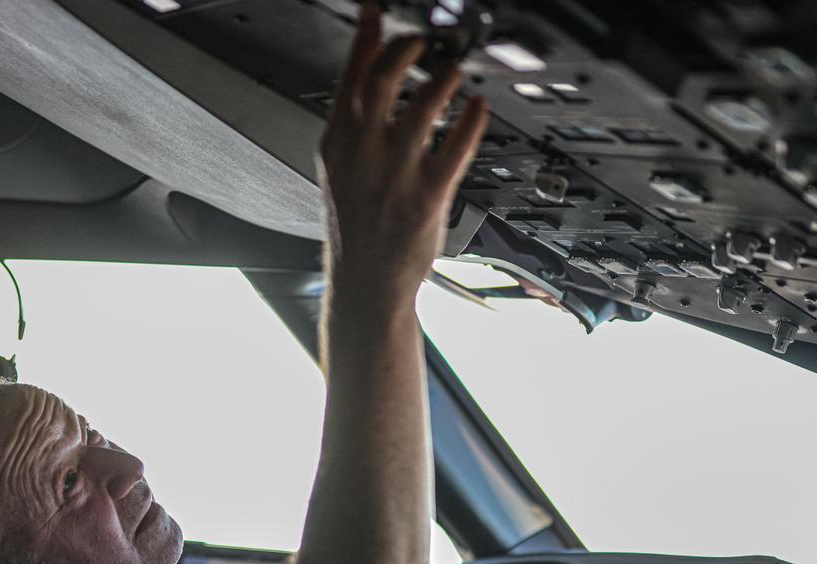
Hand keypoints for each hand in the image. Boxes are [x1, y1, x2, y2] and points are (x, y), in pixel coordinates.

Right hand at [318, 3, 488, 311]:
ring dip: (444, 78)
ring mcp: (395, 175)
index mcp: (337, 144)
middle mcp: (363, 154)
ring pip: (423, 106)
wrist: (365, 284)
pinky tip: (479, 107)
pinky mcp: (427, 196)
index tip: (379, 10)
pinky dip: (473, 119)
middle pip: (384, 80)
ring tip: (455, 70)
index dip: (367, 37)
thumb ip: (352, 122)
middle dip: (408, 49)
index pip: (349, 76)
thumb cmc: (356, 228)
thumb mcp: (339, 170)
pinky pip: (457, 146)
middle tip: (427, 39)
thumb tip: (363, 77)